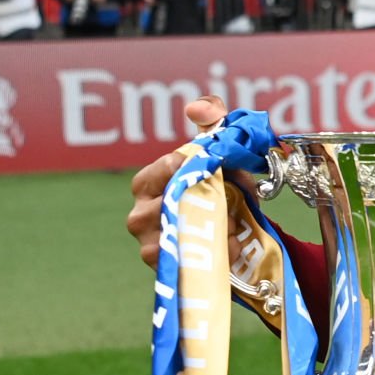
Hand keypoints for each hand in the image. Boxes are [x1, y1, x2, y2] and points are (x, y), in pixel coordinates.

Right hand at [126, 94, 228, 267]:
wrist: (235, 236)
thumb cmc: (220, 190)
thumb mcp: (221, 155)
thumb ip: (213, 121)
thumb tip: (198, 106)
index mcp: (147, 181)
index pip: (164, 169)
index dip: (190, 169)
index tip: (212, 171)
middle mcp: (140, 212)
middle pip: (168, 204)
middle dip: (206, 204)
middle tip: (231, 205)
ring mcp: (148, 241)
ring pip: (176, 233)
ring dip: (212, 229)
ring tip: (233, 227)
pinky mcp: (163, 268)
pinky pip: (183, 260)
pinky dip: (212, 252)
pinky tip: (229, 247)